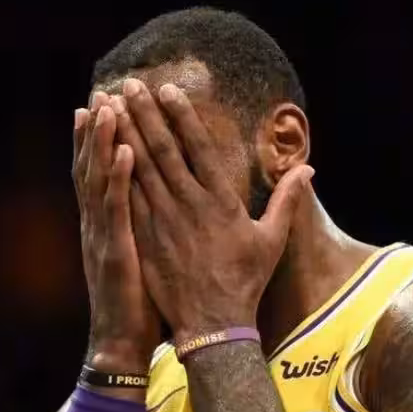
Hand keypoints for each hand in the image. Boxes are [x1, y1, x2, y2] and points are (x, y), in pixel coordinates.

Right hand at [73, 92, 161, 372]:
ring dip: (101, 143)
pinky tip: (124, 153)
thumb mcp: (137, 263)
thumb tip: (155, 212)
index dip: (96, 142)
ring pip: (97, 182)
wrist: (121, 347)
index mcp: (105, 228)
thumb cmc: (137, 308)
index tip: (101, 107)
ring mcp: (103, 239)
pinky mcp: (115, 254)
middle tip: (99, 94)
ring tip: (107, 108)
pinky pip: (116, 211)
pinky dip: (117, 179)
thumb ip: (141, 233)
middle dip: (94, 131)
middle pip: (91, 169)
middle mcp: (98, 227)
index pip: (97, 176)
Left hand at [113, 79, 313, 342]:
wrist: (213, 325)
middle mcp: (189, 207)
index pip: (198, 149)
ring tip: (109, 109)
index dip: (181, 117)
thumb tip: (308, 169)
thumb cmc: (244, 283)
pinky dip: (115, 175)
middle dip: (144, 115)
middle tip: (128, 85)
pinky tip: (103, 154)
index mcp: (221, 202)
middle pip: (162, 151)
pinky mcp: (145, 241)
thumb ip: (287, 201)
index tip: (167, 90)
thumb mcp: (272, 241)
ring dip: (123, 137)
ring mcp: (163, 224)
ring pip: (139, 171)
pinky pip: (127, 201)